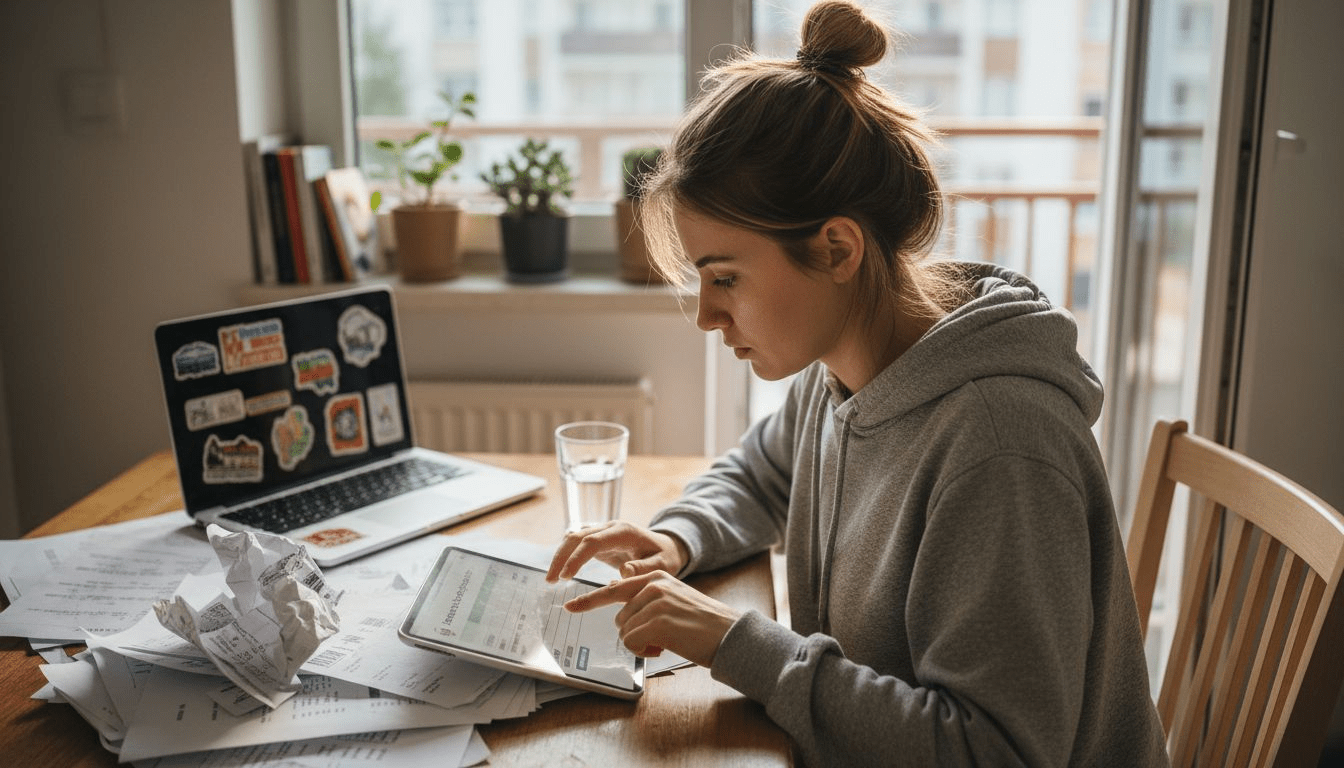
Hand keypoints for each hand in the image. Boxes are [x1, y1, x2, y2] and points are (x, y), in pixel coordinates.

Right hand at [545, 521, 688, 582]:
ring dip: (560, 556)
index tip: (566, 577)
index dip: (577, 558)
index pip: (593, 541)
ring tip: (551, 579)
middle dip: (561, 557)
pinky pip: (577, 543)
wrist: (666, 546)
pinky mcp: (598, 539)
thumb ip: (645, 568)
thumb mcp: (663, 565)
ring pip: (573, 537)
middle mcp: (610, 527)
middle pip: (578, 536)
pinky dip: (565, 555)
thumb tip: (624, 572)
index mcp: (624, 532)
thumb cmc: (665, 557)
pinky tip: (559, 571)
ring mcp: (603, 531)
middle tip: (550, 580)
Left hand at [564, 570, 740, 667]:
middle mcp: (653, 585)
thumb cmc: (703, 623)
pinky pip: (631, 642)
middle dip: (634, 633)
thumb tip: (621, 605)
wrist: (729, 633)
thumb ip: (647, 598)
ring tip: (666, 641)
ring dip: (641, 643)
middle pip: (619, 617)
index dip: (589, 601)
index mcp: (656, 577)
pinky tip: (664, 647)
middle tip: (657, 639)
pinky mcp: (657, 621)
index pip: (614, 588)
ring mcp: (655, 602)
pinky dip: (643, 651)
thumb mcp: (674, 600)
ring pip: (624, 631)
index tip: (570, 606)